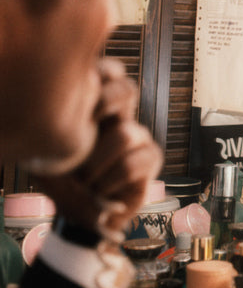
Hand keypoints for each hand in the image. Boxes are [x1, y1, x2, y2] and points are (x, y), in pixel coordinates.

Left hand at [35, 58, 161, 233]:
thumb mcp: (47, 153)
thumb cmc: (60, 179)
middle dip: (103, 107)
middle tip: (83, 132)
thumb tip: (54, 111)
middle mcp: (121, 116)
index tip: (77, 100)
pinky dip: (109, 182)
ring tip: (84, 180)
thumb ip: (56, 130)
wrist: (77, 215)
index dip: (101, 75)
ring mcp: (138, 137)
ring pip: (125, 134)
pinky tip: (100, 190)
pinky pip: (133, 164)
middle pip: (127, 89)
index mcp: (98, 107)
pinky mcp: (151, 159)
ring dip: (96, 164)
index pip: (111, 72)